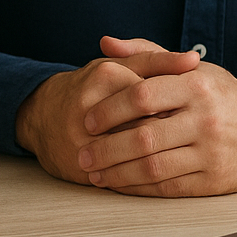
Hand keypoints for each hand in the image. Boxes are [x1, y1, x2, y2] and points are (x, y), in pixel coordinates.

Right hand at [14, 37, 199, 184]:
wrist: (43, 117)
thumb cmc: (91, 88)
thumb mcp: (120, 66)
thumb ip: (158, 60)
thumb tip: (194, 59)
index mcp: (105, 76)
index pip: (155, 95)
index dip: (179, 107)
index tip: (191, 113)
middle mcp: (91, 108)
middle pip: (148, 126)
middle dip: (174, 136)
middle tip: (190, 138)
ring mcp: (83, 140)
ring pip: (137, 155)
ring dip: (162, 158)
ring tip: (177, 154)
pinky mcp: (81, 166)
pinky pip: (123, 177)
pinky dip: (144, 177)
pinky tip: (159, 172)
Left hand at [77, 35, 236, 195]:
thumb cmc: (222, 96)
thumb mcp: (192, 69)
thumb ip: (148, 54)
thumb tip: (106, 43)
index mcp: (196, 85)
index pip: (143, 95)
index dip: (110, 109)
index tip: (88, 119)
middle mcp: (204, 119)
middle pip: (144, 136)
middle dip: (106, 148)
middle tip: (83, 153)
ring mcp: (210, 152)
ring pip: (153, 167)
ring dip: (117, 173)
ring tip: (94, 173)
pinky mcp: (213, 181)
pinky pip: (167, 188)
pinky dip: (138, 189)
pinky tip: (120, 184)